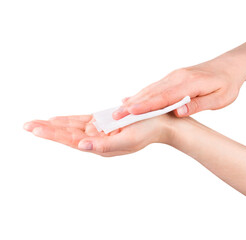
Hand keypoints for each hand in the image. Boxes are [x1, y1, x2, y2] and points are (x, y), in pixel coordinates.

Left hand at [23, 114, 171, 156]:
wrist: (161, 123)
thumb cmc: (148, 131)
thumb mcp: (128, 139)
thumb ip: (105, 145)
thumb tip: (81, 146)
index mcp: (102, 147)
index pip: (72, 141)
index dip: (53, 134)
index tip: (35, 129)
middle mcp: (98, 139)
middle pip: (68, 134)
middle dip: (47, 130)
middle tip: (27, 125)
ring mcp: (100, 131)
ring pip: (72, 127)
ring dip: (54, 125)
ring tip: (35, 124)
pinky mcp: (104, 122)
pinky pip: (82, 120)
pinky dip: (68, 120)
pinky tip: (57, 120)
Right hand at [112, 55, 245, 119]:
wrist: (230, 65)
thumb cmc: (227, 84)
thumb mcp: (220, 99)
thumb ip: (198, 105)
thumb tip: (178, 111)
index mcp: (190, 83)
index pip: (163, 97)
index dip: (146, 106)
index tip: (129, 112)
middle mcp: (178, 77)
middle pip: (151, 93)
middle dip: (132, 105)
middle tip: (115, 115)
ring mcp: (174, 76)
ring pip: (150, 89)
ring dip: (134, 100)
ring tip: (118, 110)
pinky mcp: (173, 78)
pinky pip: (154, 87)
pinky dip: (142, 95)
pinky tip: (131, 99)